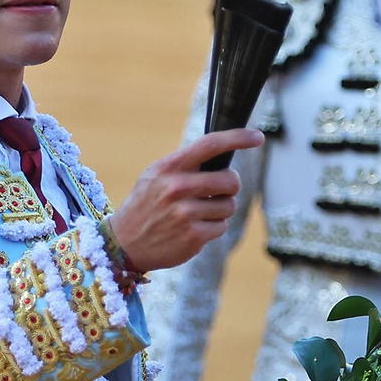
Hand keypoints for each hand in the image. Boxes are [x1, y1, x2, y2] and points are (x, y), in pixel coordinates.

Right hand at [108, 128, 263, 271]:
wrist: (123, 244)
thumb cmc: (145, 206)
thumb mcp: (155, 177)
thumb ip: (185, 165)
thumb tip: (224, 154)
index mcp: (168, 168)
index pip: (210, 145)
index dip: (238, 138)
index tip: (257, 136)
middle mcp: (176, 188)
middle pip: (230, 180)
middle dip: (230, 186)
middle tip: (219, 191)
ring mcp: (184, 214)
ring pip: (228, 205)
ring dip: (220, 209)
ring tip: (199, 213)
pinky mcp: (193, 236)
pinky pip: (221, 226)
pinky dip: (212, 228)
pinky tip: (193, 229)